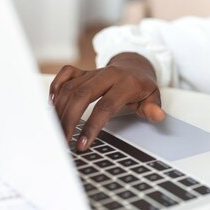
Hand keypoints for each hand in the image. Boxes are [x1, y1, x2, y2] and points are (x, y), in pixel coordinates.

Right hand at [50, 52, 164, 150]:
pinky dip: (56, 87)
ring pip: (70, 87)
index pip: (105, 106)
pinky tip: (52, 106)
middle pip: (82, 95)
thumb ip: (153, 108)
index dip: (92, 126)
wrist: (135, 64)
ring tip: (57, 132)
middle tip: (63, 141)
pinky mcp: (84, 71)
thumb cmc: (142, 85)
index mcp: (126, 83)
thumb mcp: (153, 96)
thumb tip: (158, 116)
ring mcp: (94, 71)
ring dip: (60, 110)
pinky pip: (66, 74)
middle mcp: (107, 75)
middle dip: (69, 119)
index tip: (82, 144)